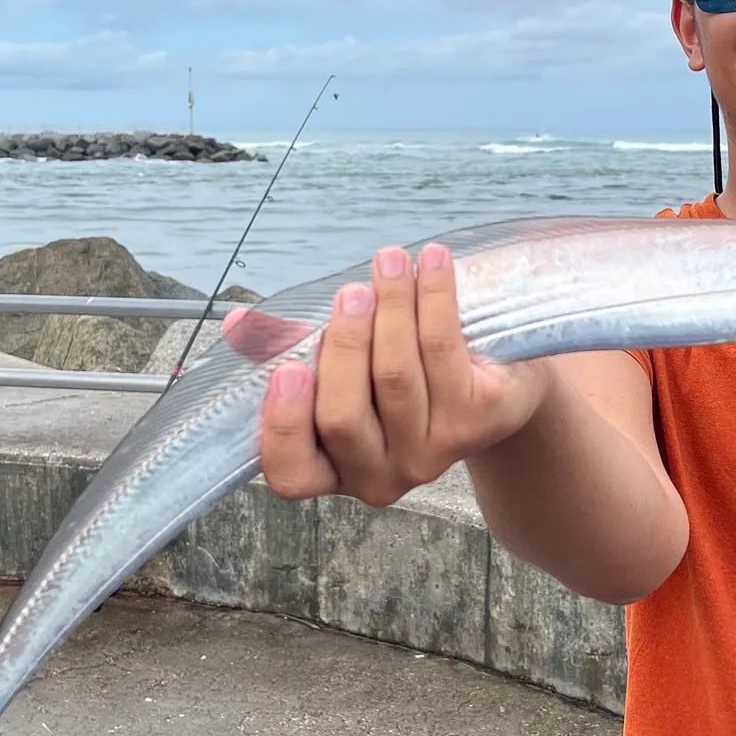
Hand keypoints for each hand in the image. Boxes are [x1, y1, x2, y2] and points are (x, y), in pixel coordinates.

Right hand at [231, 242, 549, 506]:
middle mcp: (382, 475)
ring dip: (391, 307)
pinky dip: (435, 296)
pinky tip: (434, 260)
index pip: (292, 472)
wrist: (497, 380)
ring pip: (396, 377)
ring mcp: (433, 453)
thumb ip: (290, 347)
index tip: (287, 367)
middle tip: (350, 293)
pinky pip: (444, 349)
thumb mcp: (343, 362)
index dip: (284, 423)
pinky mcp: (478, 420)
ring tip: (390, 261)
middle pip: (344, 415)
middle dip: (344, 345)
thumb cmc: (402, 370)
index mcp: (334, 469)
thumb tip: (238, 323)